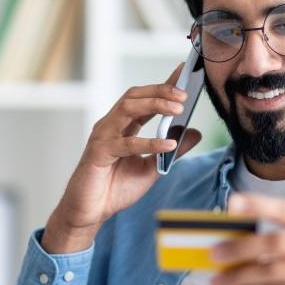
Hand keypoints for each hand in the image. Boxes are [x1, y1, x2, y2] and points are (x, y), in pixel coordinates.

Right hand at [43, 64, 203, 253]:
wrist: (90, 212)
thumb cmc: (115, 189)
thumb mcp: (152, 168)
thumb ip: (170, 150)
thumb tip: (195, 132)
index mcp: (122, 126)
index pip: (143, 98)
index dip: (162, 84)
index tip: (182, 72)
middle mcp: (110, 126)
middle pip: (134, 96)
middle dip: (160, 91)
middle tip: (184, 93)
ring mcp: (103, 137)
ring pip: (128, 109)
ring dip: (155, 105)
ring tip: (178, 109)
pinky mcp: (99, 153)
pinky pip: (126, 143)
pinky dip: (149, 142)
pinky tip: (168, 143)